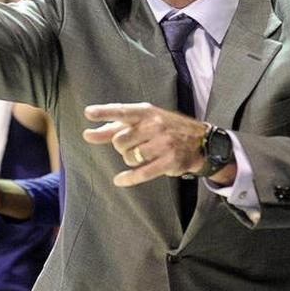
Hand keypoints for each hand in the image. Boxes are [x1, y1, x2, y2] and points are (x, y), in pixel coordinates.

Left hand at [82, 102, 207, 186]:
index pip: (122, 111)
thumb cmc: (165, 129)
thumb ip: (115, 127)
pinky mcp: (169, 161)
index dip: (104, 112)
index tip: (88, 113)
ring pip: (129, 157)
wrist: (201, 141)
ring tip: (141, 156)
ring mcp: (163, 143)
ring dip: (130, 159)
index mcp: (147, 112)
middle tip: (132, 145)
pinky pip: (141, 173)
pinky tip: (119, 180)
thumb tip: (89, 134)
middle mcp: (155, 125)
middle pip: (120, 140)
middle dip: (121, 147)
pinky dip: (128, 178)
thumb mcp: (144, 121)